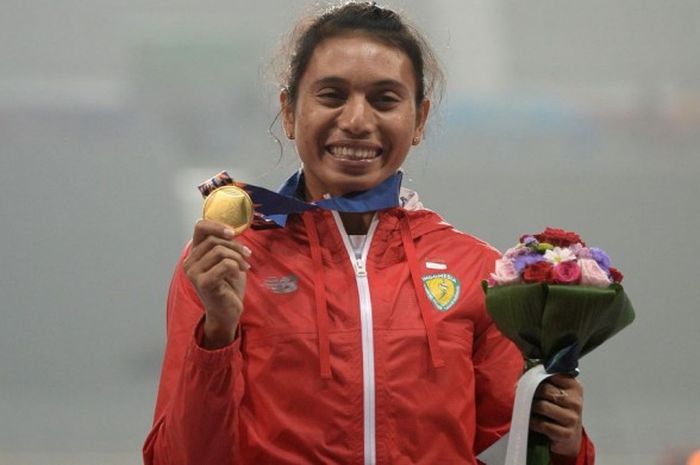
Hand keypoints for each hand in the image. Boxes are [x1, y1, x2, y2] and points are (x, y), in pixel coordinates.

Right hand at [183, 219, 250, 348]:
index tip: (233, 233)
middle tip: (247, 255)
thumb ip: (224, 245)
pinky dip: (236, 267)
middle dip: (235, 246)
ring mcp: (194, 273)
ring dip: (238, 257)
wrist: (227, 312)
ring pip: (220, 251)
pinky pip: (225, 264)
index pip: (200, 227)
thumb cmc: (228, 286)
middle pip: (214, 240)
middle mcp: (189, 262)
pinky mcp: (204, 283)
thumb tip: (232, 230)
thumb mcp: (227, 260)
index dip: (218, 226)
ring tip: (244, 266)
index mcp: (194, 254)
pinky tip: (238, 274)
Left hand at [529, 374, 583, 456]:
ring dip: (530, 407)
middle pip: (546, 390)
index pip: (553, 375)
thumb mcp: (557, 392)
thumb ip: (545, 379)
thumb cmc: (559, 410)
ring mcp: (572, 418)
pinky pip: (542, 424)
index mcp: (575, 387)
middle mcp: (576, 402)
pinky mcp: (566, 433)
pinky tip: (530, 420)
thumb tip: (525, 367)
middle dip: (530, 391)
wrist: (569, 436)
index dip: (537, 376)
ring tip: (526, 407)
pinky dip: (532, 421)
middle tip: (520, 393)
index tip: (527, 378)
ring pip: (542, 406)